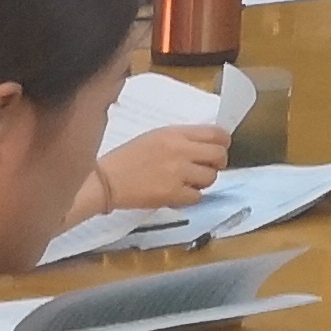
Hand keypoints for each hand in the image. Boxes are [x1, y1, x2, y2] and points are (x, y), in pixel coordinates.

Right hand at [95, 123, 226, 211]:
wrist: (106, 180)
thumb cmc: (128, 158)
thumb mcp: (156, 137)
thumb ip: (182, 138)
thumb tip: (207, 145)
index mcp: (175, 134)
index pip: (215, 133)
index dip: (223, 142)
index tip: (220, 148)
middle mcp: (180, 151)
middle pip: (219, 155)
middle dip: (218, 162)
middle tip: (209, 167)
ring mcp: (177, 173)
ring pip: (211, 177)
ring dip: (203, 181)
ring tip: (189, 181)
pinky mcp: (172, 194)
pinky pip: (197, 197)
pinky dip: (191, 196)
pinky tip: (179, 192)